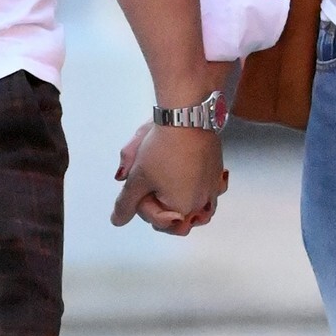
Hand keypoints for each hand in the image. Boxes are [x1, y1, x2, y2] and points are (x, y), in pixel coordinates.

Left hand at [112, 122, 227, 233]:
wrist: (186, 116)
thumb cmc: (165, 146)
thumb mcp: (137, 177)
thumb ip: (126, 203)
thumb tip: (118, 220)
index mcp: (182, 209)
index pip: (154, 219)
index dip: (139, 204)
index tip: (135, 185)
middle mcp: (201, 203)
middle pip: (175, 216)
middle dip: (159, 204)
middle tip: (147, 183)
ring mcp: (213, 188)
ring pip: (195, 208)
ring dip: (179, 201)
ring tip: (165, 185)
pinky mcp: (217, 172)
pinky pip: (208, 191)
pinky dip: (195, 189)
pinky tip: (185, 178)